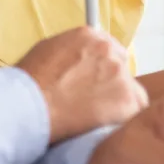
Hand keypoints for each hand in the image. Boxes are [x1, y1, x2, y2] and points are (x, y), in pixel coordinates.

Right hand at [16, 26, 147, 143]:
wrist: (29, 106)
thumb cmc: (28, 84)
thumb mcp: (47, 52)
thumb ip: (71, 51)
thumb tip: (77, 61)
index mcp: (89, 36)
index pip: (109, 49)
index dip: (102, 69)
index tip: (95, 82)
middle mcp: (108, 50)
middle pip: (121, 68)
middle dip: (111, 84)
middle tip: (94, 102)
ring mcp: (120, 73)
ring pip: (130, 91)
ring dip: (118, 104)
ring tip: (96, 119)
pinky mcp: (127, 99)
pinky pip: (135, 111)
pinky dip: (123, 120)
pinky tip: (105, 127)